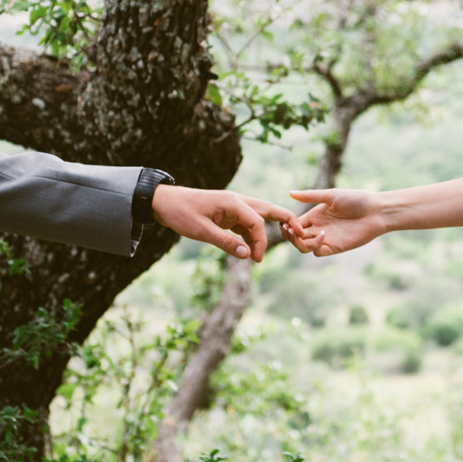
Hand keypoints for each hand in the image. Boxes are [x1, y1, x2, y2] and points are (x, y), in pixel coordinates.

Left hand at [150, 185, 302, 262]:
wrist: (163, 202)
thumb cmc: (180, 213)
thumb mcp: (201, 231)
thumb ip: (226, 243)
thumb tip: (248, 255)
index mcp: (232, 201)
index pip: (257, 221)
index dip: (261, 241)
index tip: (256, 260)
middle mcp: (236, 201)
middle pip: (267, 210)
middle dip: (284, 221)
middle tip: (299, 233)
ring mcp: (232, 206)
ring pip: (256, 218)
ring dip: (261, 235)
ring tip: (258, 257)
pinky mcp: (227, 213)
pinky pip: (245, 223)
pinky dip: (250, 235)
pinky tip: (248, 249)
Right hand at [285, 188, 386, 256]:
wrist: (376, 211)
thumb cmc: (356, 199)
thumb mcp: (331, 195)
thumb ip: (311, 196)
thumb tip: (290, 193)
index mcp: (315, 215)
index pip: (294, 224)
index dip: (288, 225)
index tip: (285, 223)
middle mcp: (318, 228)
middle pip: (296, 238)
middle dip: (290, 236)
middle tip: (290, 231)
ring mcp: (326, 238)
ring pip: (304, 247)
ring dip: (300, 243)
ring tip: (302, 234)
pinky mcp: (335, 247)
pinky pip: (318, 252)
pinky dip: (315, 246)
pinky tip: (323, 235)